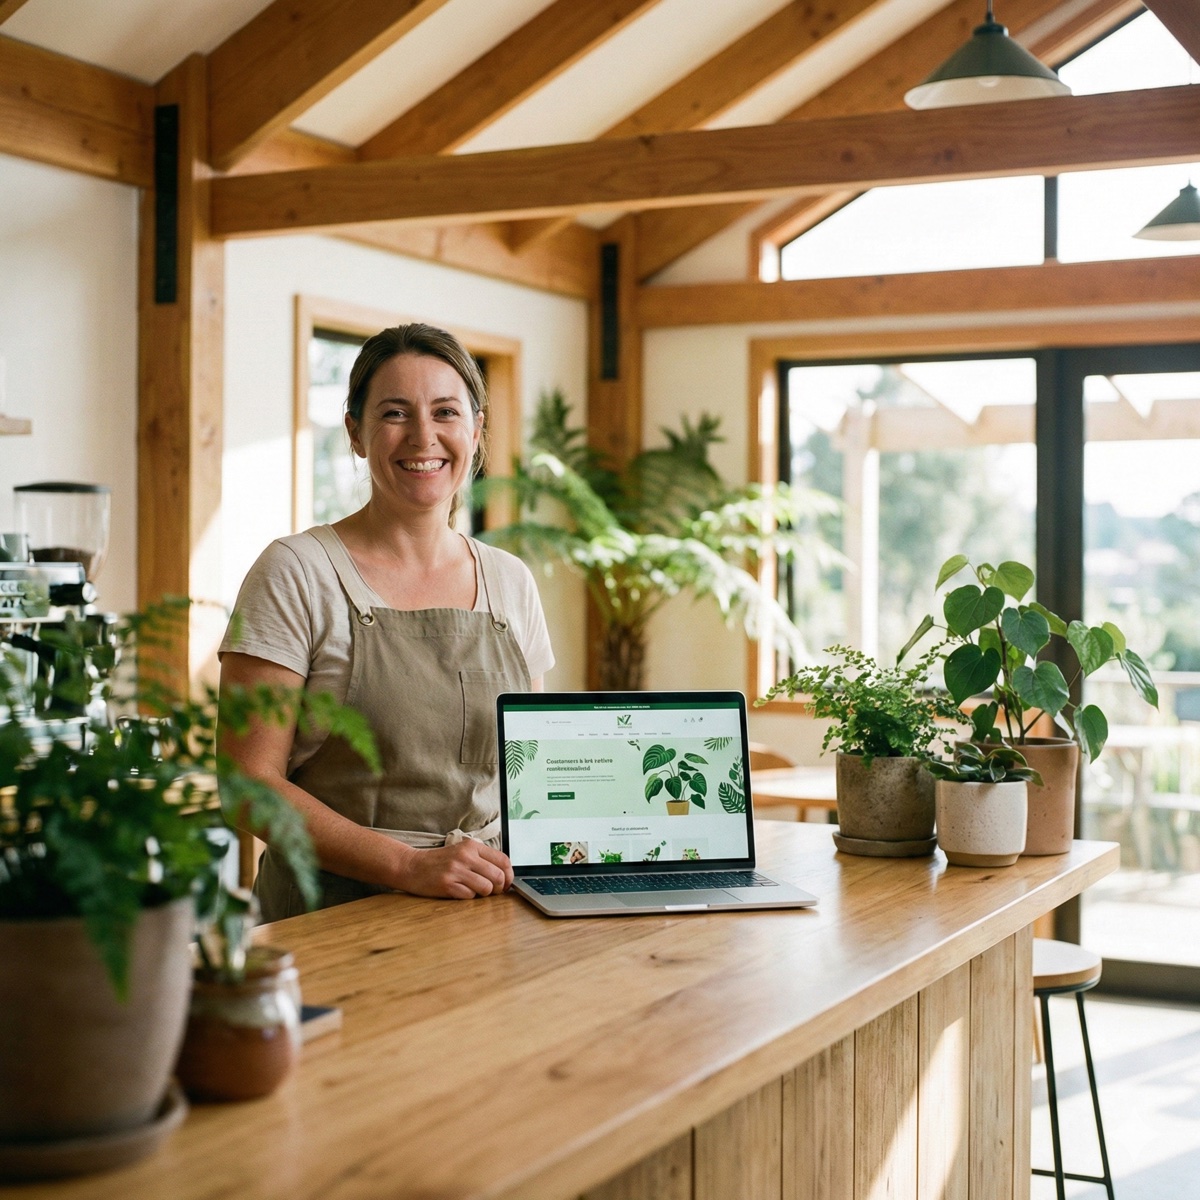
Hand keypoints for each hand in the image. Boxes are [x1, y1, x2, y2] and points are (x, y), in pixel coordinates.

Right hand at [395, 840, 513, 899]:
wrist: (412, 866)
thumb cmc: (440, 862)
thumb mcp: (462, 852)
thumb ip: (481, 860)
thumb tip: (504, 875)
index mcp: (472, 846)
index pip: (503, 860)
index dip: (509, 875)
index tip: (507, 883)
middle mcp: (465, 856)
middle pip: (497, 876)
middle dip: (499, 888)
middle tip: (493, 891)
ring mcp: (456, 870)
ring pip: (486, 888)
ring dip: (484, 894)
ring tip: (475, 891)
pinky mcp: (447, 885)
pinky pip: (470, 896)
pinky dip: (469, 897)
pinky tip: (460, 891)